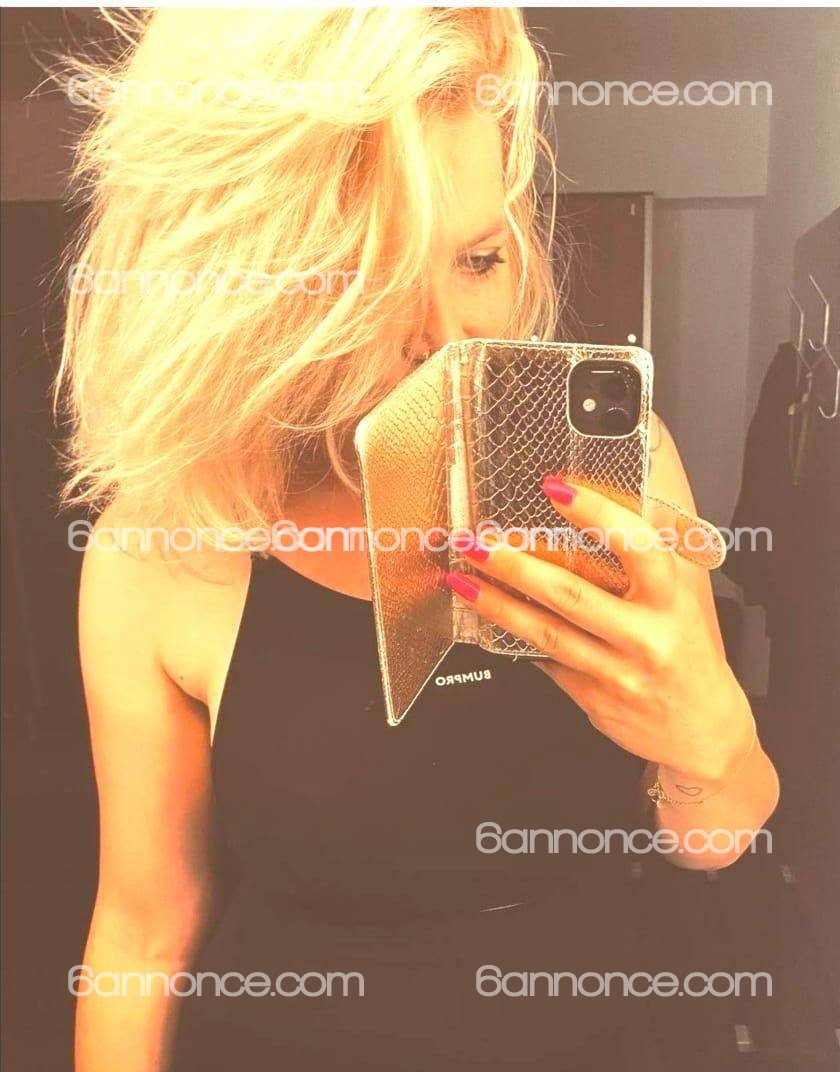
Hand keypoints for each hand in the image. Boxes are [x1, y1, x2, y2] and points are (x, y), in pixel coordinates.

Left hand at [446, 475, 754, 787]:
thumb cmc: (687, 654)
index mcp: (671, 602)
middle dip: (516, 565)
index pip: (637, 548)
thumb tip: (591, 515)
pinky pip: (546, 661)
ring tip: (462, 580)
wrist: (702, 729)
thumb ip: (643, 566)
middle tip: (478, 541)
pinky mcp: (593, 698)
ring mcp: (616, 672)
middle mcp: (645, 637)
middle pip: (572, 595)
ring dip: (497, 604)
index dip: (597, 514)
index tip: (557, 488)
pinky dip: (514, 637)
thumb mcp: (680, 603)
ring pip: (546, 632)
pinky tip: (489, 618)